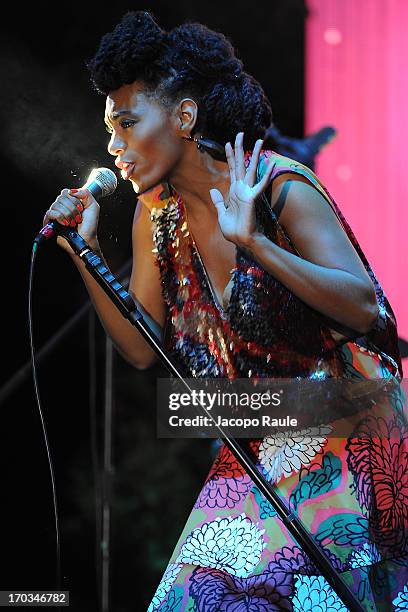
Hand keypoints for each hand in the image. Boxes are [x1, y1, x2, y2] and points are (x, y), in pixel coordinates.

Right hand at [43, 187, 99, 253]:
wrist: (86, 239)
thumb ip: (85, 193)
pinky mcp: (50, 222)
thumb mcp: (93, 206)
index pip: (66, 192)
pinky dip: (59, 217)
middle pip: (61, 197)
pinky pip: (50, 213)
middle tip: (78, 218)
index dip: (74, 200)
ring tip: (73, 223)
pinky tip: (65, 223)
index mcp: (71, 202)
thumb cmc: (89, 227)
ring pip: (56, 204)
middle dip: (73, 209)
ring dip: (68, 214)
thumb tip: (72, 191)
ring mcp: (56, 214)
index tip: (81, 209)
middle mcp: (62, 207)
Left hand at [209, 132, 273, 247]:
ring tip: (258, 140)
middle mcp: (241, 189)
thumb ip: (218, 202)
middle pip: (240, 164)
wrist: (241, 240)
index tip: (227, 142)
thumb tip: (213, 191)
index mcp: (234, 191)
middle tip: (240, 133)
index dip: (229, 156)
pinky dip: (265, 174)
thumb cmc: (233, 229)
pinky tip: (270, 162)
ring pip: (250, 169)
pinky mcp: (252, 198)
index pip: (232, 169)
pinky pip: (259, 184)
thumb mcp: (221, 214)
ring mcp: (247, 192)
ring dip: (254, 154)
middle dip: (239, 148)